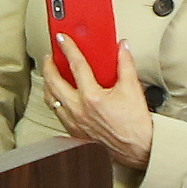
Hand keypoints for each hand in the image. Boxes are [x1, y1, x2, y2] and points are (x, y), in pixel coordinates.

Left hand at [38, 32, 154, 171]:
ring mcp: (75, 122)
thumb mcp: (132, 88)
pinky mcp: (75, 131)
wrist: (138, 148)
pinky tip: (59, 95)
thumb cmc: (135, 123)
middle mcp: (79, 110)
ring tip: (50, 74)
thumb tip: (122, 47)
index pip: (76, 66)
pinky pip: (57, 112)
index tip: (62, 38)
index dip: (68, 49)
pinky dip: (55, 100)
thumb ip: (125, 64)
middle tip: (51, 56)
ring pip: (51, 99)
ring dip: (48, 84)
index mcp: (92, 97)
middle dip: (49, 66)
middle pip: (54, 82)